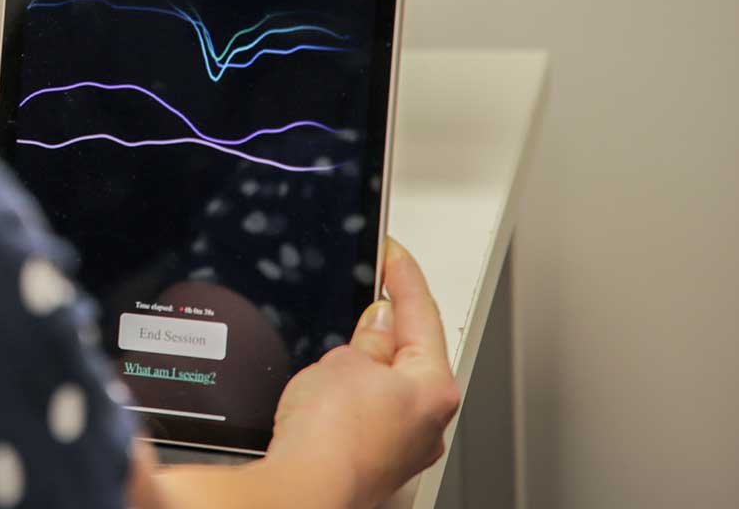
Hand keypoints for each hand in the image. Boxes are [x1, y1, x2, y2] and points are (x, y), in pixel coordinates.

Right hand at [265, 239, 460, 508]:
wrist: (304, 487)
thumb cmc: (331, 435)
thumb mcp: (344, 361)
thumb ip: (368, 337)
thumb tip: (378, 323)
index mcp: (434, 387)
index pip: (422, 314)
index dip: (403, 276)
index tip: (393, 253)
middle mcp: (428, 423)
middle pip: (412, 355)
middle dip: (388, 325)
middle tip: (367, 294)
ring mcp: (404, 448)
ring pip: (390, 390)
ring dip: (368, 367)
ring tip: (338, 351)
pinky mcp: (376, 464)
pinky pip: (370, 416)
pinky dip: (355, 398)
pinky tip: (331, 396)